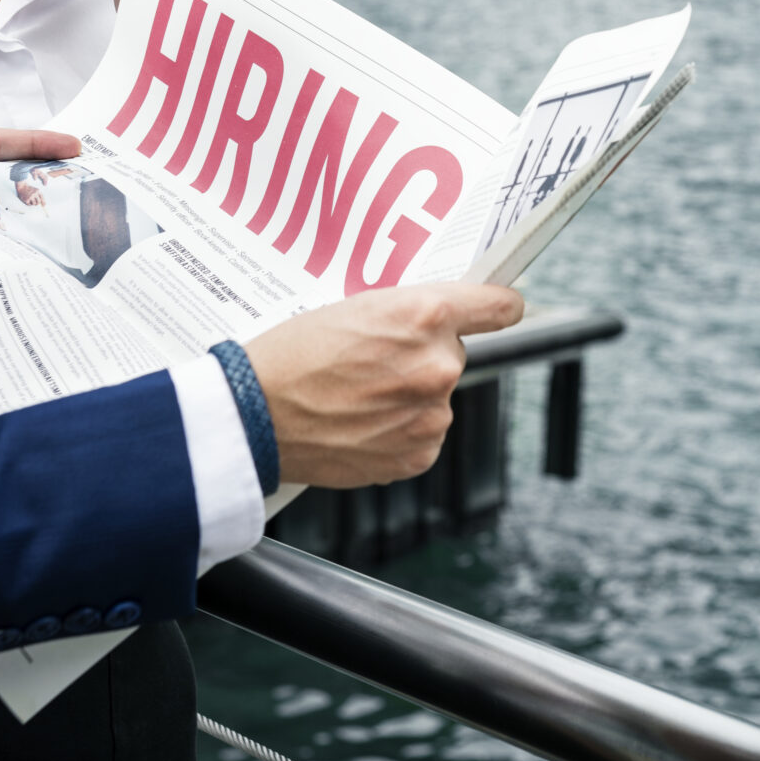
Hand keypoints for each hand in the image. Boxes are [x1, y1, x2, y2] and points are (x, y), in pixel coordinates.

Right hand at [244, 284, 524, 487]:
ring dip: (409, 397)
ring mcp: (432, 414)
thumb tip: (441, 320)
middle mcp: (438, 364)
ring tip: (355, 395)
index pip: (497, 306)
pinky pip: (422, 434)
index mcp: (425, 315)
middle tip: (372, 360)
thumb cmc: (292, 355)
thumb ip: (408, 313)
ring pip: (435, 397)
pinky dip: (398, 431)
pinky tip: (360, 422)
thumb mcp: (354, 306)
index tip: (503, 309)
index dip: (498, 307)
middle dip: (421, 355)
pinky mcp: (419, 454)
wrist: (256, 415)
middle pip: (452, 353)